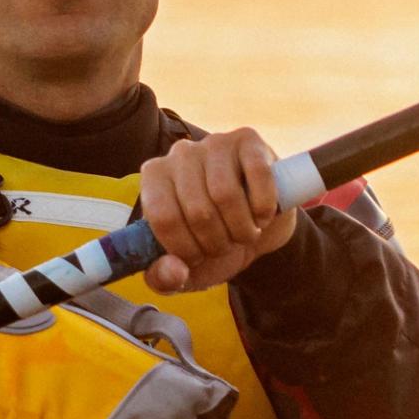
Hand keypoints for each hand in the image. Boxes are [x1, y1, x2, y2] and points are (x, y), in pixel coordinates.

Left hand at [139, 128, 297, 291]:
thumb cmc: (214, 243)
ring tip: (245, 233)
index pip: (163, 218)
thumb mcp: (185, 270)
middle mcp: (180, 153)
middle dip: (217, 242)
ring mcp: (214, 142)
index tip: (199, 258)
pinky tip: (263, 215)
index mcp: (154, 178)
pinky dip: (264, 207)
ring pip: (226, 194)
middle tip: (226, 245)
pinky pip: (257, 176)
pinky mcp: (248, 140)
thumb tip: (174, 271)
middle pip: (197, 210)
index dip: (185, 249)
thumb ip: (165, 279)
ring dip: (242, 228)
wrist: (257, 227)